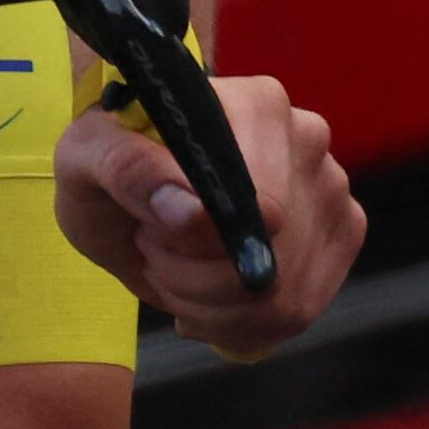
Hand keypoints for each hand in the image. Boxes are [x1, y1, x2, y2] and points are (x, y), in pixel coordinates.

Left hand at [55, 73, 359, 359]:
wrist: (130, 187)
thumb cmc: (108, 162)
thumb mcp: (85, 157)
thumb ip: (128, 170)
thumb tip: (191, 210)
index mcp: (254, 104)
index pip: (251, 206)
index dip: (192, 244)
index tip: (149, 234)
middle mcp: (307, 138)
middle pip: (268, 257)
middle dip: (192, 279)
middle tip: (153, 251)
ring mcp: (333, 189)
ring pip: (283, 297)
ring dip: (209, 306)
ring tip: (175, 267)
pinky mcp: (342, 236)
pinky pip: (296, 313)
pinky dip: (237, 324)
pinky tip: (202, 295)